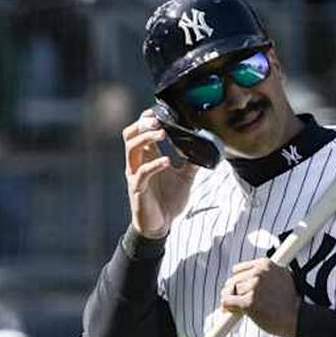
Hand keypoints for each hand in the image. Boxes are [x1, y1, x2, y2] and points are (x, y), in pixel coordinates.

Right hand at [124, 108, 198, 237]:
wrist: (161, 226)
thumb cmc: (168, 201)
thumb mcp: (185, 178)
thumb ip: (192, 162)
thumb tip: (206, 148)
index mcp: (146, 157)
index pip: (139, 131)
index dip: (146, 119)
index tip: (159, 110)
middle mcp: (137, 163)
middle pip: (130, 135)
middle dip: (142, 124)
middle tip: (158, 119)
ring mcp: (135, 175)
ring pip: (131, 149)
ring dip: (147, 138)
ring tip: (162, 133)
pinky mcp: (137, 189)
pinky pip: (142, 173)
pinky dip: (154, 164)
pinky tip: (167, 162)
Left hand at [220, 258, 299, 336]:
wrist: (298, 318)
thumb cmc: (290, 301)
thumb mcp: (283, 277)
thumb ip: (266, 274)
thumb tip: (249, 277)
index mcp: (265, 264)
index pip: (238, 269)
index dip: (238, 281)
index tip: (240, 289)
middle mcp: (259, 273)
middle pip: (233, 280)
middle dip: (232, 292)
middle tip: (236, 301)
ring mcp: (254, 287)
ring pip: (230, 291)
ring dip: (231, 301)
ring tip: (238, 309)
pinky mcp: (249, 302)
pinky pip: (227, 302)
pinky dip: (226, 307)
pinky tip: (230, 312)